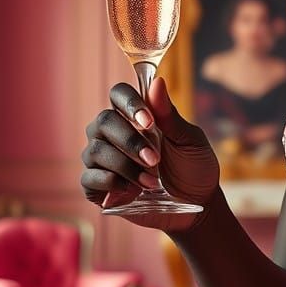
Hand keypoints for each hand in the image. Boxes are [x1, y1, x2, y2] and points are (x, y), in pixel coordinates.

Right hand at [81, 76, 220, 231]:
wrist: (196, 204)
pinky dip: (112, 183)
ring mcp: (102, 159)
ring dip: (125, 166)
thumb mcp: (189, 141)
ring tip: (152, 182)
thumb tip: (157, 82)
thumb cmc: (193, 167)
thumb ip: (170, 115)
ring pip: (94, 150)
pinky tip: (133, 191)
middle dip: (130, 141)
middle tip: (155, 160)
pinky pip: (89, 177)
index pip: (118, 94)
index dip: (129, 103)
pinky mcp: (96, 186)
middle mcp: (112, 133)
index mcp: (135, 116)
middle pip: (103, 121)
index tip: (148, 122)